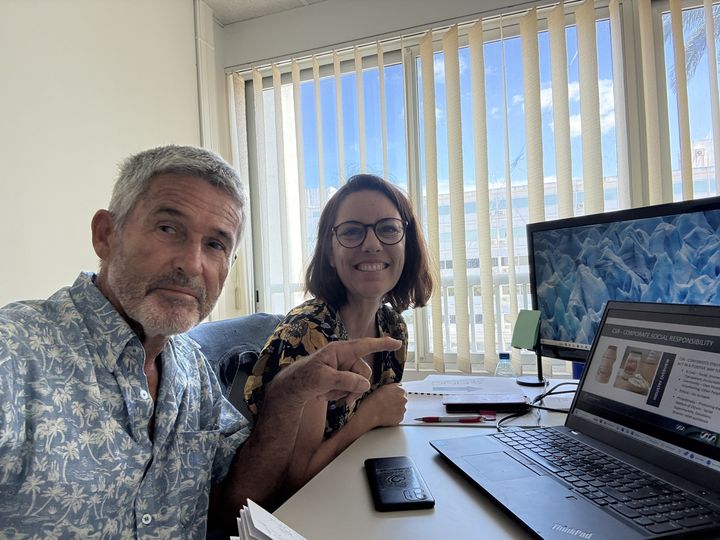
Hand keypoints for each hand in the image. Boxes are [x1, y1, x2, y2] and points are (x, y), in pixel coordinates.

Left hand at [269, 336, 401, 406]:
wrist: (292, 389)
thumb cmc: (304, 378)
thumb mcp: (323, 379)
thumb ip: (345, 380)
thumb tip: (365, 384)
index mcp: (340, 350)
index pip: (365, 345)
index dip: (382, 344)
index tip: (397, 342)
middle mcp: (344, 358)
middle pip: (364, 373)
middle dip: (356, 388)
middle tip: (345, 401)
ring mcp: (343, 368)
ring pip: (358, 384)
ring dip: (345, 393)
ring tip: (326, 395)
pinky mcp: (341, 378)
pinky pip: (351, 389)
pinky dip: (340, 395)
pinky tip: (326, 395)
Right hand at [357, 383, 406, 427]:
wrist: (371, 412)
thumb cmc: (374, 400)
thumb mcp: (383, 387)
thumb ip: (392, 387)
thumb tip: (394, 388)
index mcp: (400, 390)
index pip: (402, 391)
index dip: (396, 394)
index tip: (392, 396)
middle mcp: (404, 399)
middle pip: (402, 400)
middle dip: (396, 402)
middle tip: (387, 404)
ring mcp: (403, 409)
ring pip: (401, 409)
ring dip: (396, 409)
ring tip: (385, 410)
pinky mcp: (400, 418)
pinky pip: (398, 417)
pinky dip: (394, 417)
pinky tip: (386, 415)